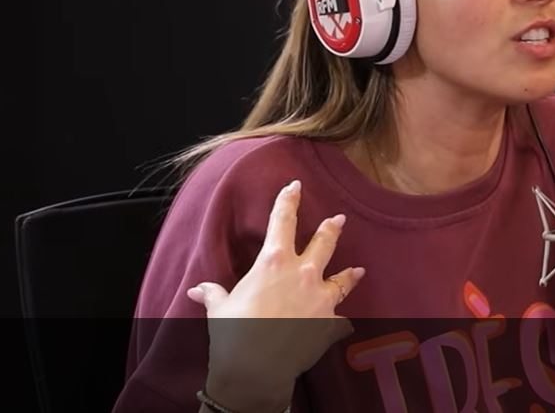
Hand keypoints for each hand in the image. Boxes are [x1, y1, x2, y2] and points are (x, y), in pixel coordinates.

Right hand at [186, 180, 365, 412]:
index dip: (288, 200)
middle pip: (322, 242)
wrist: (255, 369)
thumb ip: (214, 294)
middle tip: (338, 218)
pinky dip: (342, 309)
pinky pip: (339, 311)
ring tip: (357, 267)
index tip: (295, 186)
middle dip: (331, 228)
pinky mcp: (329, 320)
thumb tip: (197, 290)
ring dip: (348, 271)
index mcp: (273, 261)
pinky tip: (345, 313)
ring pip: (340, 276)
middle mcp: (302, 272)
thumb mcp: (220, 309)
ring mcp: (320, 296)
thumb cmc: (234, 333)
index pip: (282, 220)